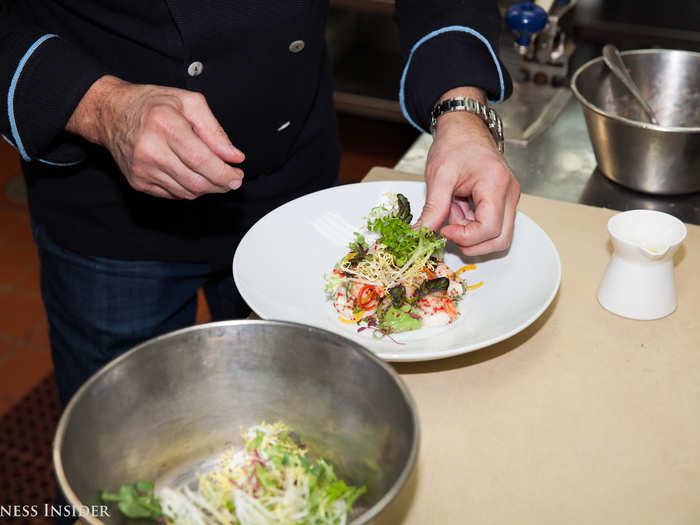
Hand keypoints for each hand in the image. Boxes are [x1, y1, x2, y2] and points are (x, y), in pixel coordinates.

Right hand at [67, 75, 243, 198]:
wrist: (111, 113)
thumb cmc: (152, 104)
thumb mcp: (188, 102)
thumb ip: (214, 130)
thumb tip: (233, 156)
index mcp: (164, 124)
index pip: (200, 159)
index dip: (223, 173)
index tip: (237, 176)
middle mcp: (150, 149)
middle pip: (195, 181)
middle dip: (220, 184)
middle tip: (232, 179)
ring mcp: (142, 168)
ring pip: (186, 192)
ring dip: (206, 187)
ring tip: (213, 175)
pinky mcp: (138, 181)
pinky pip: (173, 194)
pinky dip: (188, 189)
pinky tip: (191, 174)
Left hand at [417, 91, 519, 255]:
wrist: (464, 128)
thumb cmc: (455, 144)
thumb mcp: (438, 176)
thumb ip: (433, 208)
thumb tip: (421, 232)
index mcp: (496, 184)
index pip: (489, 228)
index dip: (465, 237)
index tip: (443, 231)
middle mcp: (509, 194)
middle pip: (500, 239)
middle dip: (471, 242)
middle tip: (448, 229)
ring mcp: (508, 199)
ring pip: (497, 236)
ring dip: (471, 234)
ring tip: (453, 212)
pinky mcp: (502, 202)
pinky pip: (492, 226)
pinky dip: (472, 226)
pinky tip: (458, 209)